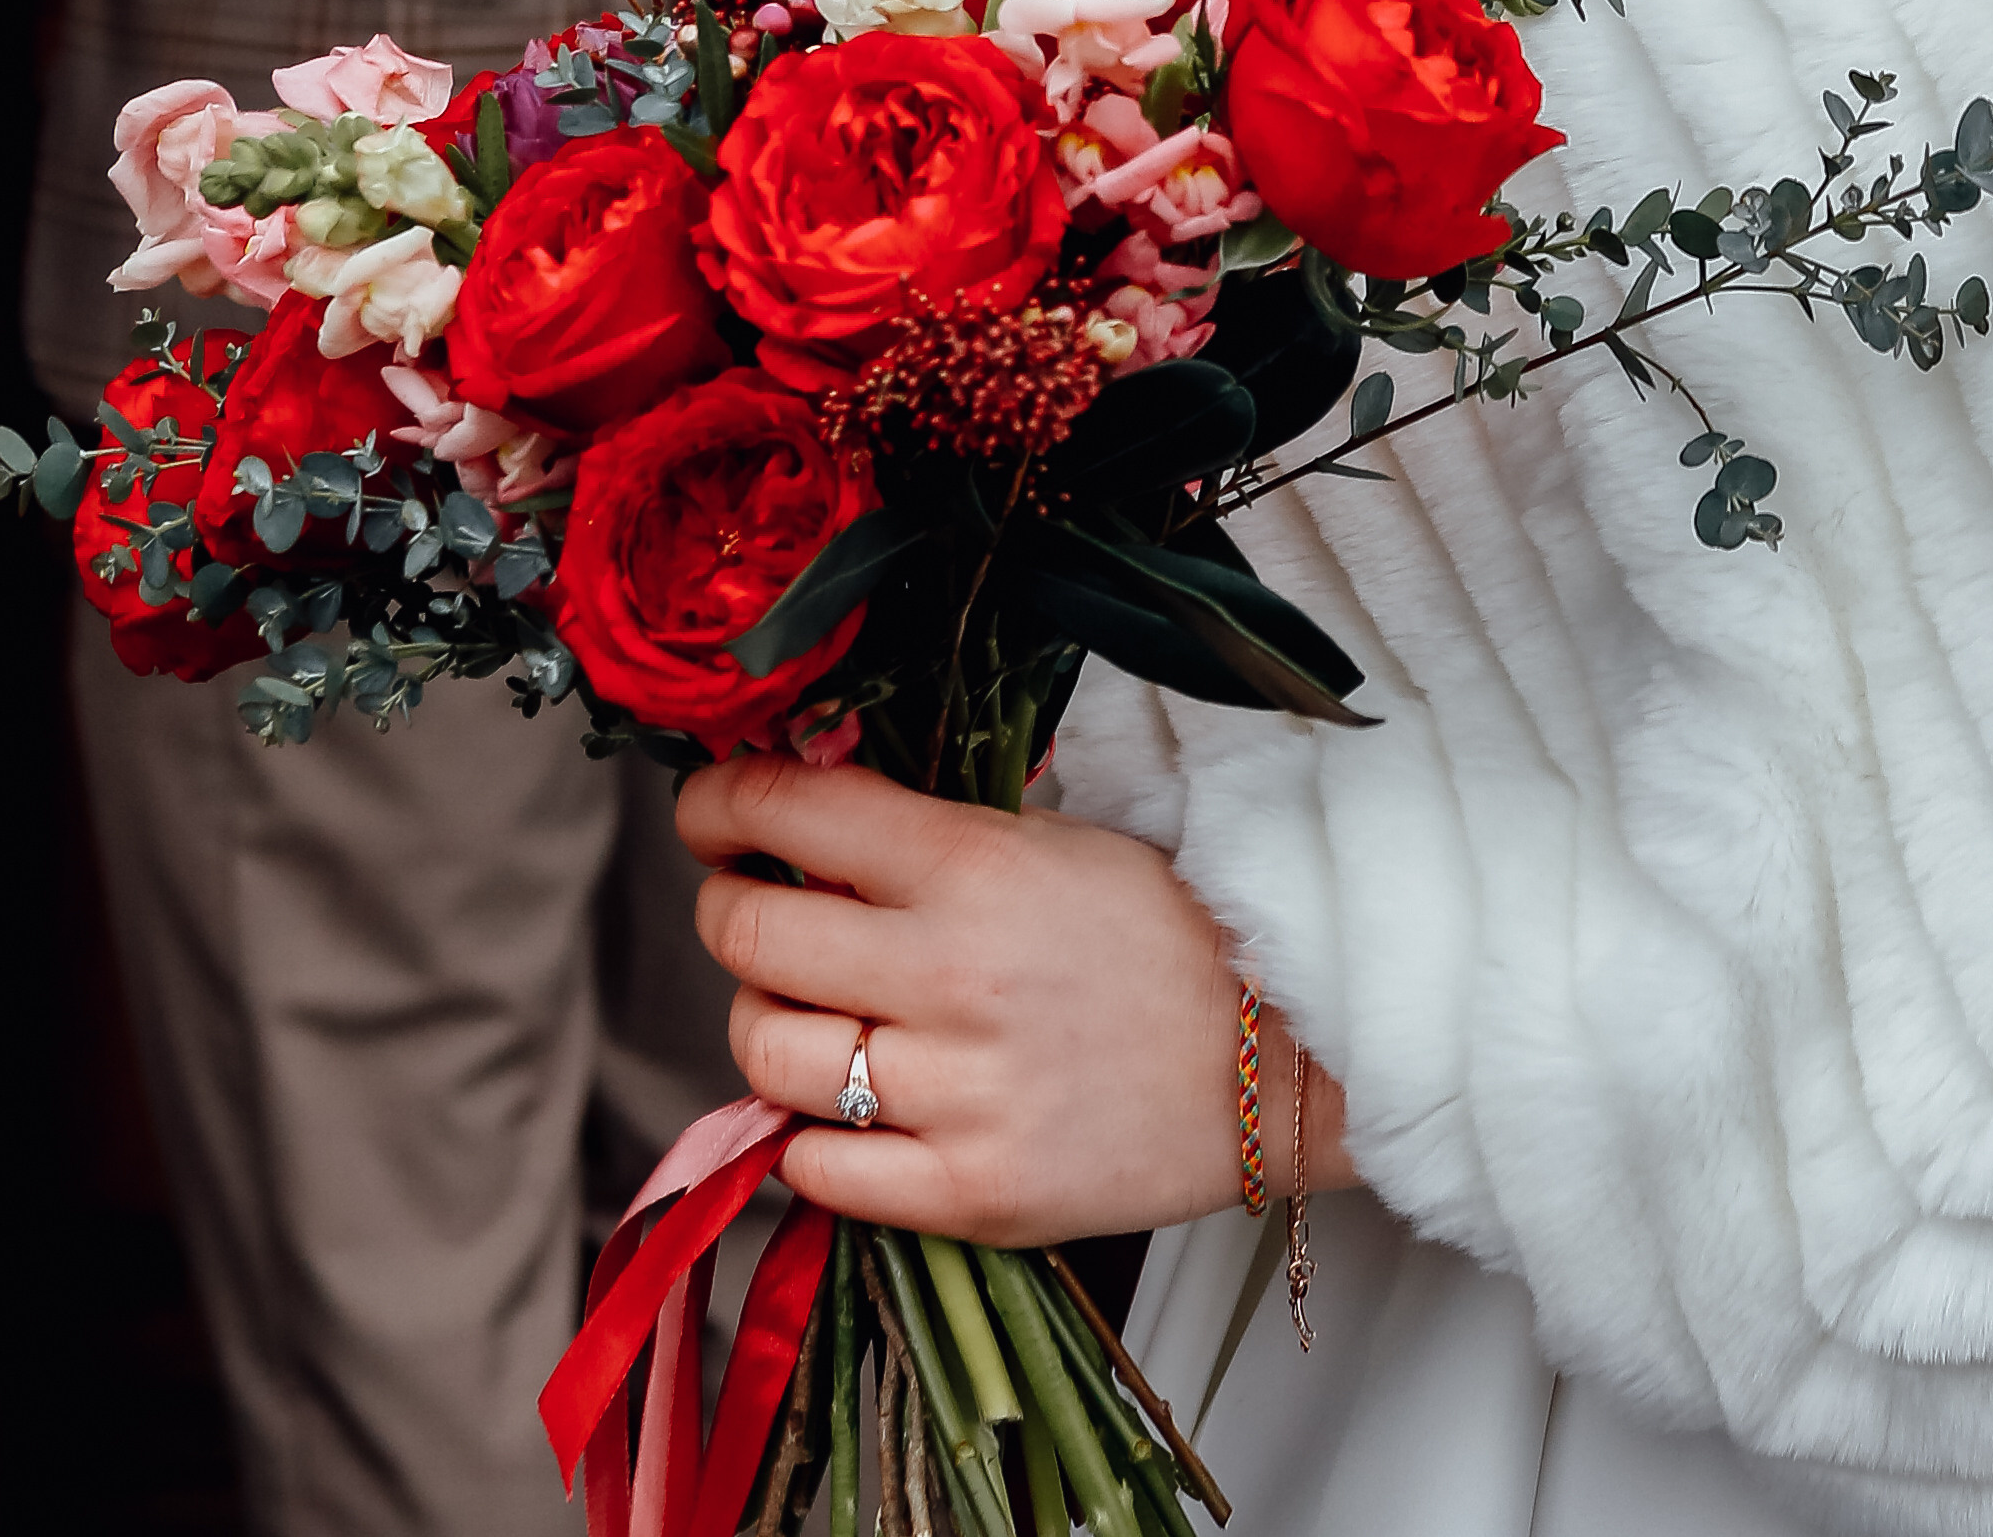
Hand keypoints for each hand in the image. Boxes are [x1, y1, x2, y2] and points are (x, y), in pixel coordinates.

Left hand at [677, 754, 1348, 1241]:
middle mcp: (951, 976)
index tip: (710, 811)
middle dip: (730, 910)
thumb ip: (918, 827)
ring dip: (768, 1022)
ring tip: (814, 1010)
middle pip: (748, 938)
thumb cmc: (1160, 932)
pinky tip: (851, 1104)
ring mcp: (959, 1096)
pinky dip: (813, 1136)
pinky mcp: (974, 1196)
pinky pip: (820, 1171)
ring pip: (766, 1055)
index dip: (718, 803)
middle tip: (753, 906)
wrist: (1282, 1057)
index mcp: (972, 865)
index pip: (783, 812)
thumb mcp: (1043, 838)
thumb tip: (793, 795)